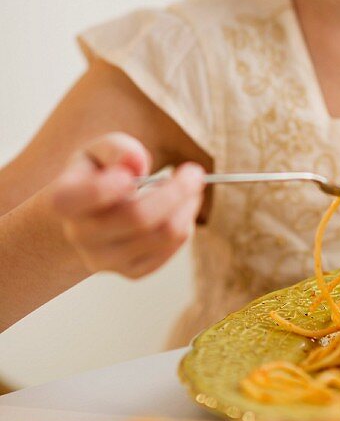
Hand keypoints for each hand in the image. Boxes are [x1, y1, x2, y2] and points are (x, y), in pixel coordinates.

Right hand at [49, 133, 204, 278]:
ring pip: (163, 234)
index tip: (136, 173)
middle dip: (177, 190)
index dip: (111, 186)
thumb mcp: (100, 151)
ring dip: (187, 205)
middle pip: (138, 218)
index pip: (87, 197)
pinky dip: (186, 223)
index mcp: (64, 200)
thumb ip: (116, 149)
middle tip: (194, 172)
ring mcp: (105, 260)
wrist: (89, 217)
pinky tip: (180, 208)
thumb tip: (136, 162)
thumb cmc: (98, 174)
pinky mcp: (131, 272)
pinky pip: (172, 248)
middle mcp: (80, 236)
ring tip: (189, 187)